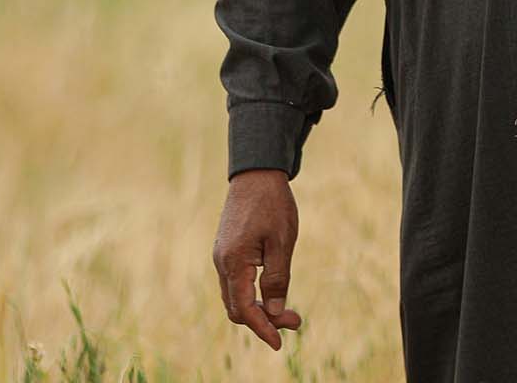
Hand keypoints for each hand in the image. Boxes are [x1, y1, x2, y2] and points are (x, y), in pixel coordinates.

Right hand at [212, 168, 302, 351]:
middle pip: (236, 308)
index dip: (262, 329)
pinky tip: (271, 290)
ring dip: (258, 308)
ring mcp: (222, 256)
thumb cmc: (273, 204)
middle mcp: (222, 262)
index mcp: (234, 262)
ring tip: (288, 311)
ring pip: (234, 296)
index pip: (244, 309)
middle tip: (294, 320)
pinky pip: (235, 282)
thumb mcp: (283, 241)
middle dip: (263, 320)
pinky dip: (252, 293)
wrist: (256, 173)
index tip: (280, 343)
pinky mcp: (227, 250)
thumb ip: (277, 278)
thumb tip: (272, 311)